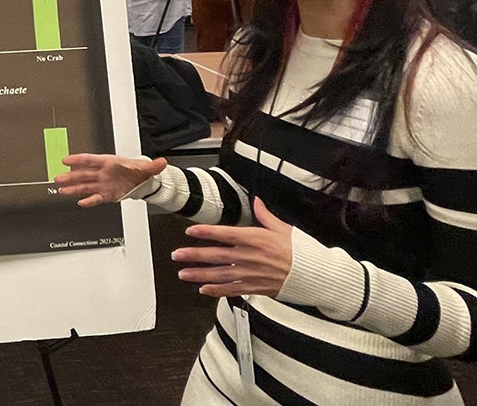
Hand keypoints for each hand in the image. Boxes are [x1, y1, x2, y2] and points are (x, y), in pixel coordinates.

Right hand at [55, 153, 167, 206]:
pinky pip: (95, 197)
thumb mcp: (146, 168)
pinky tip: (80, 202)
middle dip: (71, 177)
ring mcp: (102, 184)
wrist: (140, 181)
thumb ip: (154, 166)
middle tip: (59, 179)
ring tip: (62, 190)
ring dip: (73, 188)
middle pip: (84, 174)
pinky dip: (88, 200)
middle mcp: (103, 174)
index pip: (91, 160)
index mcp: (109, 163)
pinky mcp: (105, 194)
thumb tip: (162, 163)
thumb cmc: (137, 171)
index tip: (66, 160)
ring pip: (85, 186)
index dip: (78, 160)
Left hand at [172, 197, 292, 296]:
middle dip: (194, 255)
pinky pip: (232, 290)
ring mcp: (250, 274)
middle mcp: (249, 256)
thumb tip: (257, 201)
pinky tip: (203, 290)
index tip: (190, 231)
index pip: (224, 234)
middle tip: (177, 255)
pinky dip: (216, 290)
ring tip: (183, 273)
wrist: (315, 275)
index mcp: (255, 239)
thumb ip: (265, 215)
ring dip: (199, 274)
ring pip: (219, 274)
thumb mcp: (283, 228)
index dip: (205, 232)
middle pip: (216, 255)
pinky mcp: (255, 287)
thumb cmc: (300, 251)